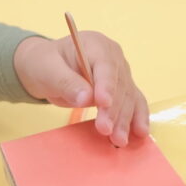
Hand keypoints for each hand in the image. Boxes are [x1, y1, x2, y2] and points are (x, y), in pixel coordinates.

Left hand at [14, 33, 148, 146]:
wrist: (48, 69)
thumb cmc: (45, 64)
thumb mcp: (48, 70)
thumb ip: (66, 82)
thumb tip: (86, 98)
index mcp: (95, 45)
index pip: (106, 66)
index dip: (106, 86)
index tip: (103, 104)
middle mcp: (113, 57)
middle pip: (119, 85)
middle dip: (114, 110)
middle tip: (106, 130)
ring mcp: (120, 73)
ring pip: (128, 97)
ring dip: (125, 119)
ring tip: (119, 140)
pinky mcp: (122, 90)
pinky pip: (133, 103)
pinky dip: (137, 118)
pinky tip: (140, 133)